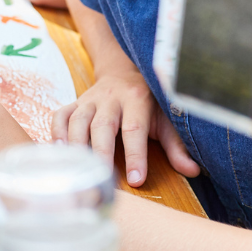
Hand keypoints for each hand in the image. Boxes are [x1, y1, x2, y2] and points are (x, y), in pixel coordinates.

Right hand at [51, 72, 197, 186]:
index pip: (134, 129)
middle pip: (102, 126)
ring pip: (78, 121)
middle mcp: (110, 98)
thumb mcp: (166, 118)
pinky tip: (61, 154)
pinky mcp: (74, 103)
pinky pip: (60, 116)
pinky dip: (57, 134)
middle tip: (103, 179)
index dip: (135, 155)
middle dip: (102, 154)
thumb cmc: (148, 101)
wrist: (124, 70)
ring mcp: (89, 99)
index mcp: (137, 99)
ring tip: (80, 171)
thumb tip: (194, 171)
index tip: (136, 180)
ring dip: (77, 146)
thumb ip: (176, 145)